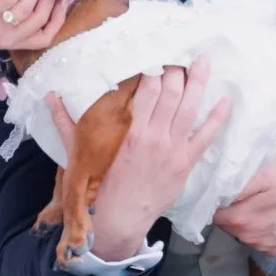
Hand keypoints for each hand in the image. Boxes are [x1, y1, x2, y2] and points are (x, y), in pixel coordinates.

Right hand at [46, 58, 233, 260]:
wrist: (119, 220)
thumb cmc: (99, 187)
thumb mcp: (80, 154)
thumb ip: (66, 124)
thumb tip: (50, 98)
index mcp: (131, 131)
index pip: (147, 90)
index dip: (153, 69)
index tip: (156, 56)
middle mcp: (155, 136)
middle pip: (171, 92)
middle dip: (177, 70)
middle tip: (179, 56)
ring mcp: (174, 149)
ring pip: (191, 107)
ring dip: (199, 82)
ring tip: (203, 62)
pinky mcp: (186, 163)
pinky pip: (208, 135)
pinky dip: (219, 117)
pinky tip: (226, 99)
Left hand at [214, 161, 275, 255]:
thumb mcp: (267, 173)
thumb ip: (238, 187)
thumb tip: (216, 194)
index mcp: (243, 219)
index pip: (216, 215)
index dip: (217, 203)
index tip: (226, 192)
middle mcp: (251, 238)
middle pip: (228, 226)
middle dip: (231, 212)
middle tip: (246, 196)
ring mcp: (265, 247)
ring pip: (242, 235)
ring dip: (245, 222)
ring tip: (261, 206)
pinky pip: (258, 242)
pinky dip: (260, 232)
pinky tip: (272, 218)